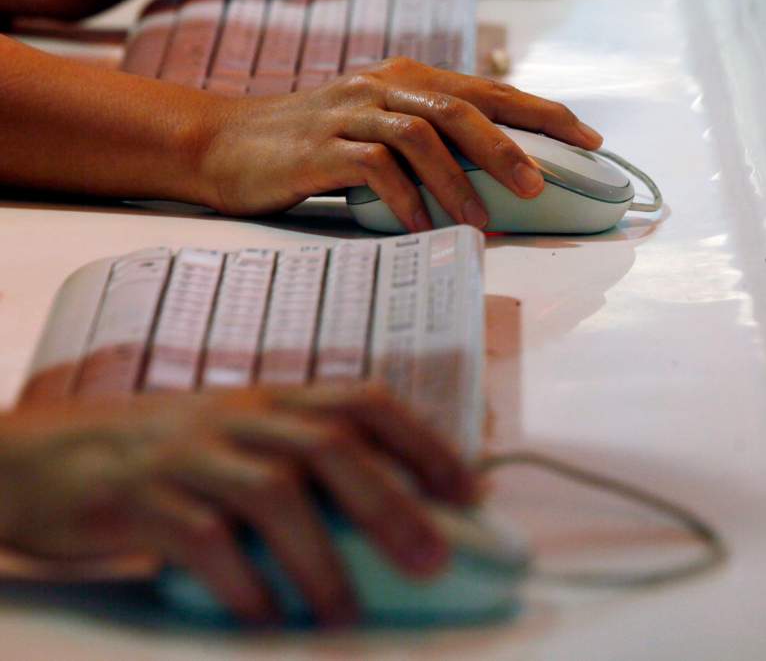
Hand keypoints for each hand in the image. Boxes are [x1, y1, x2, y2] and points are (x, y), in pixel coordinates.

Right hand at [0, 386, 477, 624]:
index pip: (364, 401)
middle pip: (330, 446)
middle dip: (391, 504)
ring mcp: (187, 453)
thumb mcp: (237, 438)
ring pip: (272, 494)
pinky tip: (266, 619)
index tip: (470, 491)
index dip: (423, 442)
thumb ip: (302, 460)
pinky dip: (241, 583)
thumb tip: (396, 511)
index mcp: (272, 398)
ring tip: (347, 616)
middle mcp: (238, 416)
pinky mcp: (137, 497)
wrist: (42, 454)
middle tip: (434, 561)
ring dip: (321, 559)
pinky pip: (200, 539)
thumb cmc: (160, 453)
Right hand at [198, 57, 602, 231]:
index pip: (489, 90)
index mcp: (406, 79)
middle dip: (511, 148)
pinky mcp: (321, 146)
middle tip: (543, 187)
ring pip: (424, 136)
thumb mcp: (374, 129)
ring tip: (484, 223)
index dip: (543, 112)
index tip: (590, 138)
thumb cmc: (309, 146)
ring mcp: (350, 112)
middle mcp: (384, 86)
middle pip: (464, 107)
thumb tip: (499, 173)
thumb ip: (429, 138)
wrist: (221, 144)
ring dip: (460, 183)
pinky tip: (421, 228)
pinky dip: (405, 201)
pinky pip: (376, 169)